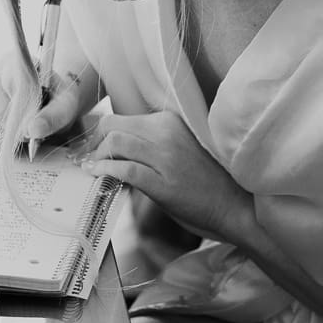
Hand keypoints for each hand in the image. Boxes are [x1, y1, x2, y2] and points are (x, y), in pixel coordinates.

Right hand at [0, 58, 90, 152]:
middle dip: (15, 128)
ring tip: (19, 130)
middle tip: (30, 128)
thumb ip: (53, 116)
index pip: (8, 94)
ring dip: (4, 137)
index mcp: (12, 63)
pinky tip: (8, 134)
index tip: (34, 121)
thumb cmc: (56, 99)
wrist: (50, 101)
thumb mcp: (65, 105)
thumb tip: (33, 129)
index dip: (21, 115)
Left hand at [73, 111, 252, 245]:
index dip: (101, 133)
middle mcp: (167, 133)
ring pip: (115, 142)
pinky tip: (99, 176)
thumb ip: (152, 144)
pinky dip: (105, 171)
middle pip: (112, 125)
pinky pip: (124, 169)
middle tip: (87, 159)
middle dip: (92, 142)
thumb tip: (117, 150)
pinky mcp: (163, 182)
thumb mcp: (180, 148)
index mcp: (170, 121)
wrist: (236, 205)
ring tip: (92, 169)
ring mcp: (165, 157)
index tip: (92, 147)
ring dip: (97, 157)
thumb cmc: (207, 181)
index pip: (122, 118)